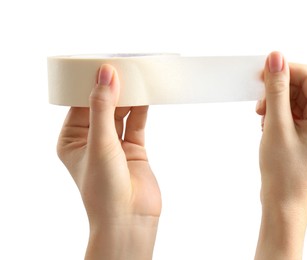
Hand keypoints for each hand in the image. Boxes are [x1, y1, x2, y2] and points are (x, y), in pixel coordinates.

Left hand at [57, 65, 160, 259]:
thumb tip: (106, 74)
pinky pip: (137, 122)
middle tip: (124, 66)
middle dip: (113, 87)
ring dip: (129, 96)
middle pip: (102, 105)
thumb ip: (103, 107)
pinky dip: (142, 108)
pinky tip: (147, 94)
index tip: (105, 64)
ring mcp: (114, 143)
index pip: (81, 103)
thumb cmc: (104, 189)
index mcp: (72, 138)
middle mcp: (92, 139)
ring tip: (138, 76)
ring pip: (121, 112)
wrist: (129, 219)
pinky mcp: (134, 148)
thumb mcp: (100, 142)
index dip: (91, 83)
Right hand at [255, 52, 306, 258]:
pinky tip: (267, 126)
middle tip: (259, 102)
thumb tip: (276, 58)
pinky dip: (278, 114)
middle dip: (278, 91)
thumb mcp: (276, 126)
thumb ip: (276, 90)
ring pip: (296, 99)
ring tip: (263, 119)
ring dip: (276, 104)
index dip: (284, 69)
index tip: (261, 71)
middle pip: (303, 86)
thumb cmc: (284, 173)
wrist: (284, 204)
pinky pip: (294, 112)